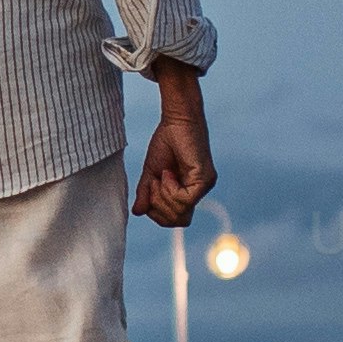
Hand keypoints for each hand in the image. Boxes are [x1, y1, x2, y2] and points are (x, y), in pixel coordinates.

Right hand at [132, 62, 213, 228]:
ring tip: (162, 175)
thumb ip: (146, 193)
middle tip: (154, 184)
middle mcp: (199, 192)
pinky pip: (184, 199)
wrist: (177, 120)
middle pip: (178, 221)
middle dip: (159, 207)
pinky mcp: (205, 179)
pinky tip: (168, 173)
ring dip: (163, 196)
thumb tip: (137, 212)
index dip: (158, 212)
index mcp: (188, 192)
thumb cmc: (166, 141)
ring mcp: (204, 187)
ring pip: (180, 212)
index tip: (151, 188)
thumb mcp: (151, 172)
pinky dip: (170, 188)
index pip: (175, 219)